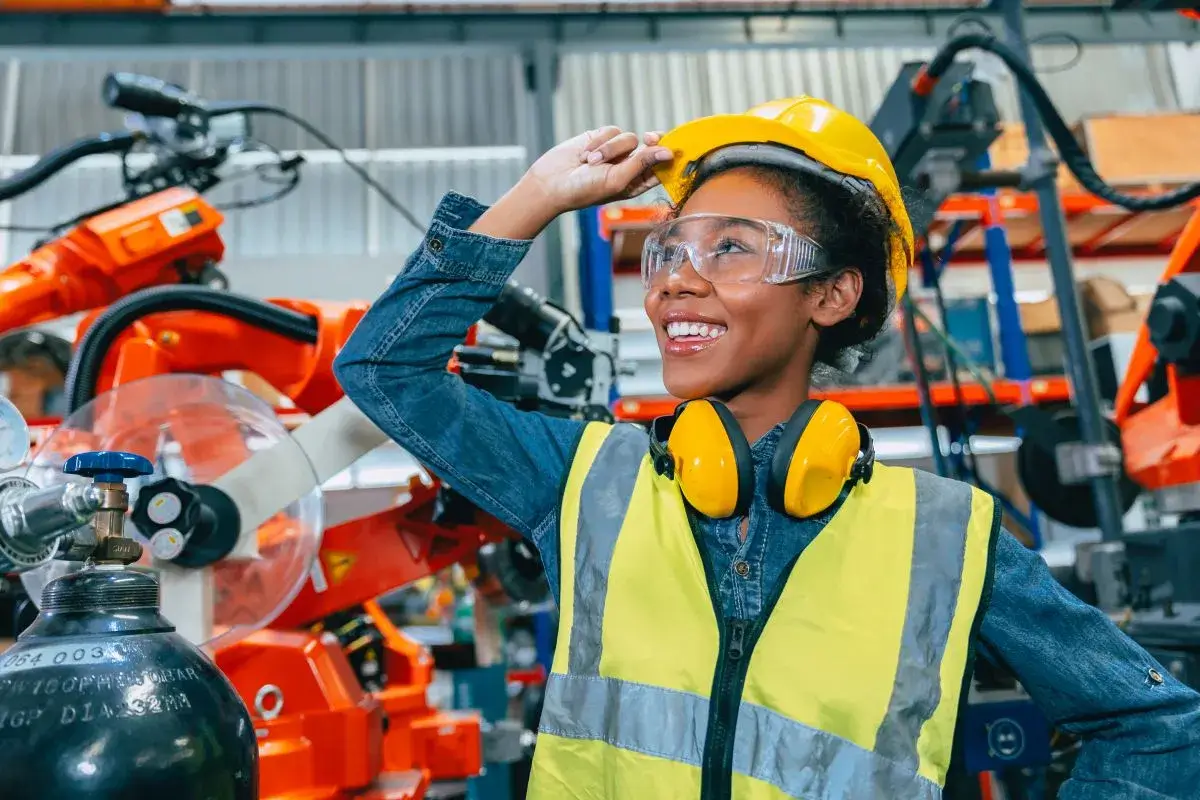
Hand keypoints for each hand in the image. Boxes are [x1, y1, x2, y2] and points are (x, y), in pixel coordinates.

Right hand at [471, 129, 669, 241]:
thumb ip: (642, 164)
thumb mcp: (617, 179)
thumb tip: (668, 152)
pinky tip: (584, 155)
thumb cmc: (584, 189)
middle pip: (650, 147)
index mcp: (637, 183)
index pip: (661, 167)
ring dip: (609, 148)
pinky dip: (598, 142)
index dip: (668, 156)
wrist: (551, 182)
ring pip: (628, 138)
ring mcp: (615, 152)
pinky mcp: (600, 139)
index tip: (673, 149)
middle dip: (650, 142)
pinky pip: (610, 130)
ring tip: (590, 162)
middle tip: (649, 139)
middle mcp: (628, 166)